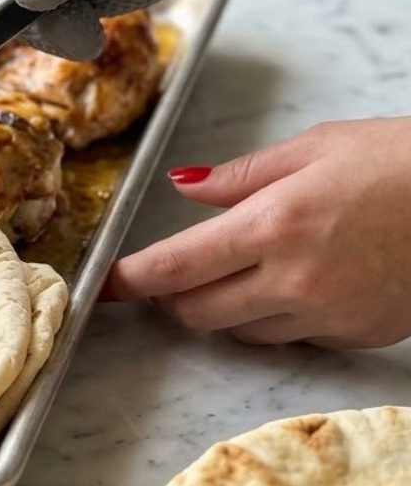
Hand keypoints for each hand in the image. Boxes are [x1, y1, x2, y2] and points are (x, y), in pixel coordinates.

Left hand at [102, 118, 410, 348]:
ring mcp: (329, 316)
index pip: (175, 268)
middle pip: (197, 314)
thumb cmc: (400, 161)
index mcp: (273, 226)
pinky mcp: (358, 335)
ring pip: (242, 332)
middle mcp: (295, 281)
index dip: (130, 281)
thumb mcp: (313, 149)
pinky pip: (292, 337)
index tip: (104, 286)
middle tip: (177, 270)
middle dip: (173, 297)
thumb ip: (239, 176)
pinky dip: (277, 316)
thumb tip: (183, 187)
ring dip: (225, 307)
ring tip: (248, 265)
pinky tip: (300, 280)